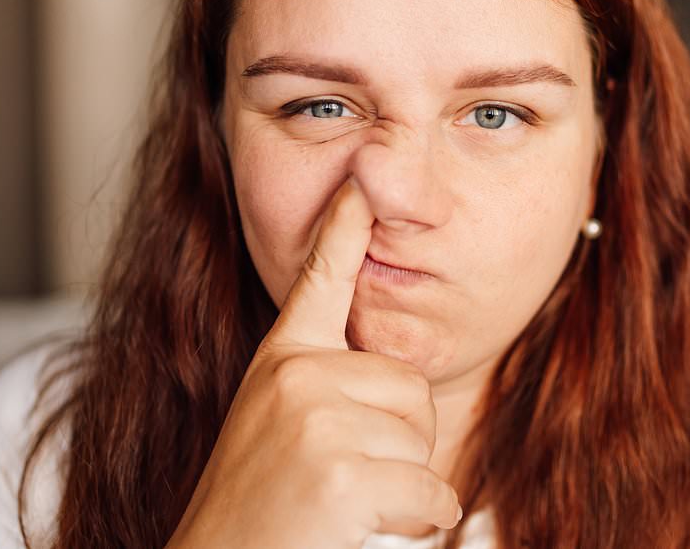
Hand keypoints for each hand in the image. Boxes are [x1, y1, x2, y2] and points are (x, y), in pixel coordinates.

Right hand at [166, 178, 461, 547]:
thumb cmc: (257, 512)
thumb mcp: (275, 428)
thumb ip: (322, 387)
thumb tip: (396, 378)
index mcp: (281, 362)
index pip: (319, 279)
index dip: (345, 225)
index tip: (363, 175)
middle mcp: (295, 377)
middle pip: (412, 387)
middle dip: (403, 441)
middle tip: (350, 477)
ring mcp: (315, 421)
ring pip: (424, 440)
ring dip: (407, 486)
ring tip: (346, 505)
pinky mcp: (340, 474)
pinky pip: (432, 491)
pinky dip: (420, 519)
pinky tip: (368, 527)